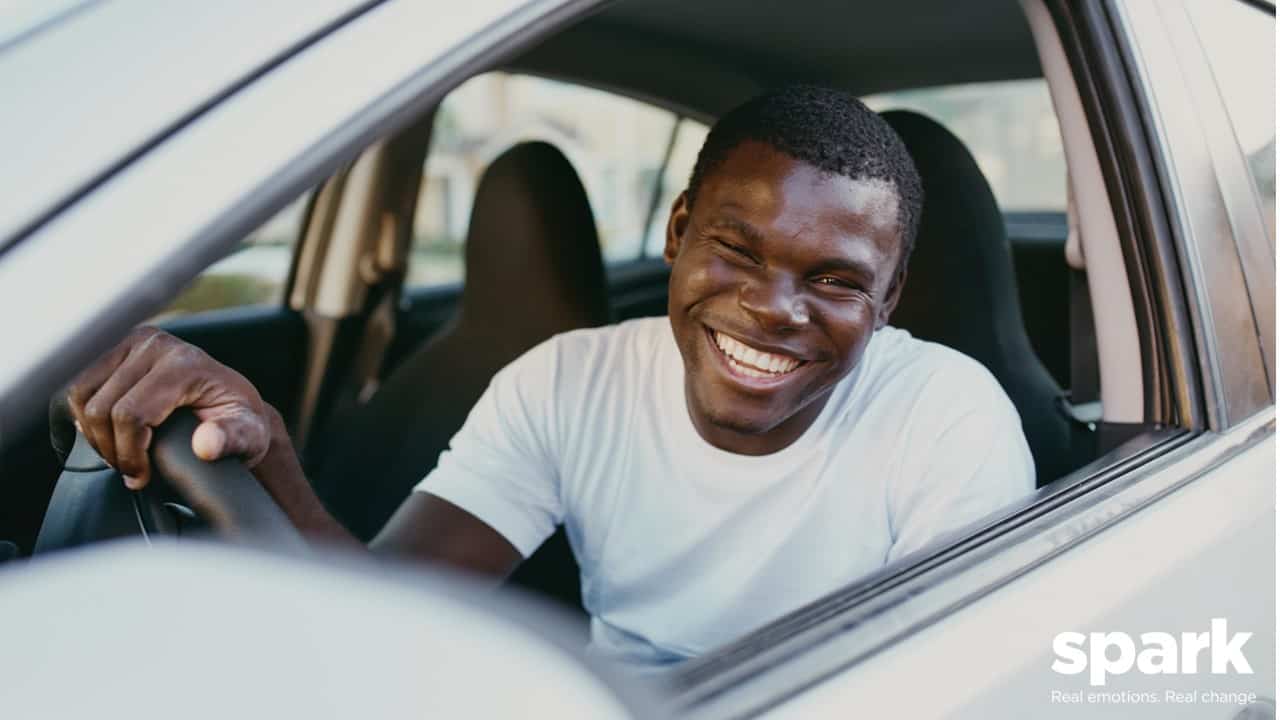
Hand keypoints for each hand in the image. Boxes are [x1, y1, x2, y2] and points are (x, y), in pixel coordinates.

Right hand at [66, 326, 273, 489]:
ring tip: (119, 451)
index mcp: (185, 363)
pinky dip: (84, 414)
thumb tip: (206, 445)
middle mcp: (156, 345)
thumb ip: (232, 440)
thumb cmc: (239, 420)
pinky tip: (106, 432)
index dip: (129, 454)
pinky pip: (78, 384)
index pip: (131, 414)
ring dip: (93, 432)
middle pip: (100, 407)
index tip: (140, 476)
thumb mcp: (249, 435)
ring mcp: (131, 341)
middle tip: (129, 468)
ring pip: (81, 394)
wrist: (232, 402)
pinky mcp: (115, 347)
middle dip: (110, 448)